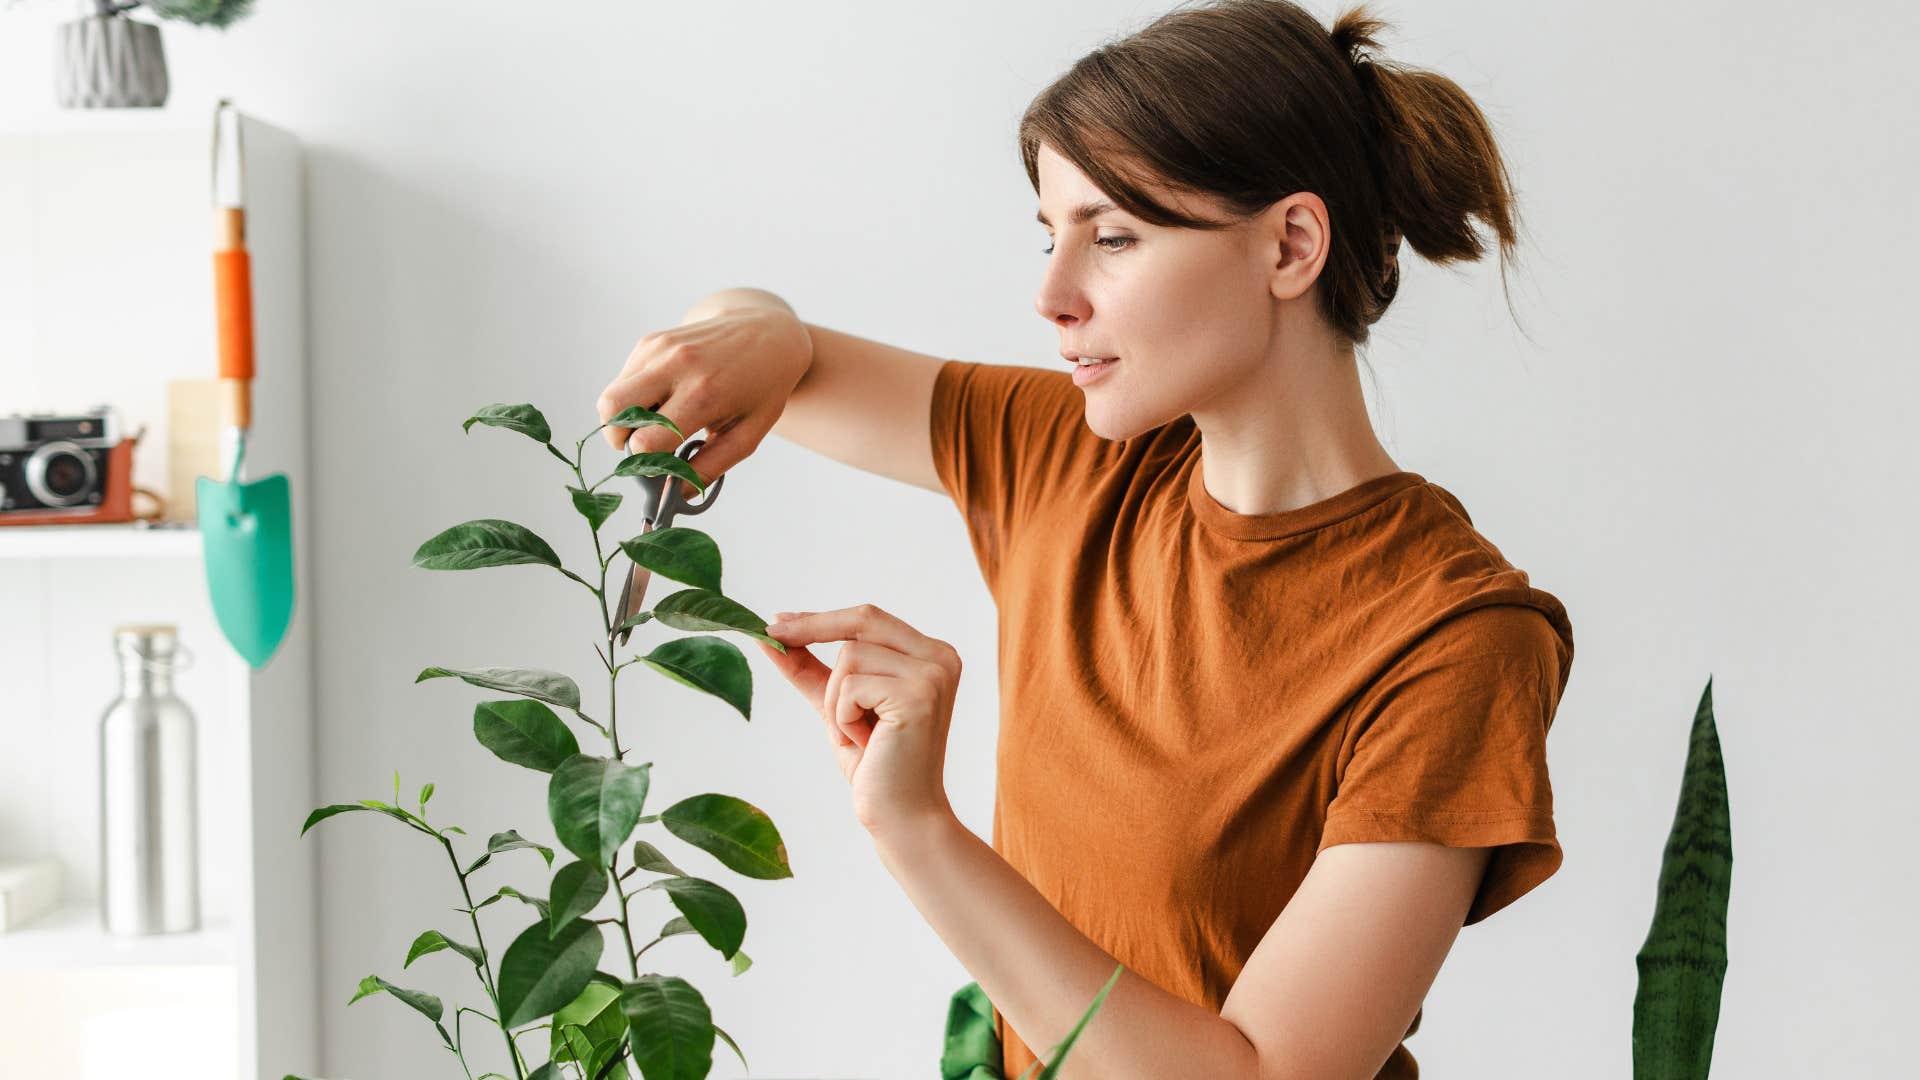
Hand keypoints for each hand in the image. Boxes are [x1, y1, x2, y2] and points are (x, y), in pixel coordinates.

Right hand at [595, 305, 812, 498]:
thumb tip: (673, 494)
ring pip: (609, 397)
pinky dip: (631, 399)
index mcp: (704, 394)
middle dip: (619, 441)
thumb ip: (709, 468)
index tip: (660, 466)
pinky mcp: (650, 341)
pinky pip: (622, 381)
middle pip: (612, 412)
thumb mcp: (747, 435)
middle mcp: (677, 366)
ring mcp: (660, 349)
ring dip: (621, 421)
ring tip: (654, 425)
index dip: (646, 462)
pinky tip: (662, 400)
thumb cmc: (761, 389)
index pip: (645, 440)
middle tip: (643, 448)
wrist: (767, 333)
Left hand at [755, 604, 959, 835]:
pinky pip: (850, 687)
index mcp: (929, 655)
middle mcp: (940, 658)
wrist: (901, 817)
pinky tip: (867, 743)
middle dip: (812, 627)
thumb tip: (773, 636)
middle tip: (771, 635)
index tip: (778, 621)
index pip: (869, 619)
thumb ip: (813, 670)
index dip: (821, 618)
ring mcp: (933, 675)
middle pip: (863, 620)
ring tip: (858, 735)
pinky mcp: (918, 695)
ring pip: (850, 656)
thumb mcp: (838, 707)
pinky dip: (843, 718)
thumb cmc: (875, 764)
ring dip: (836, 701)